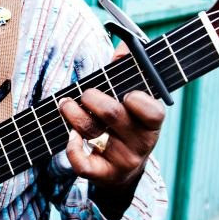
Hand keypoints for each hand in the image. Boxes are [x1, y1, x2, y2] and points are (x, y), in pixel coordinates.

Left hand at [58, 44, 164, 215]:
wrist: (124, 171)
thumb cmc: (126, 124)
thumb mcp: (132, 100)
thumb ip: (127, 70)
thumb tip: (123, 44)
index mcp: (152, 122)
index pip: (153, 112)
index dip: (138, 100)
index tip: (126, 93)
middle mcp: (140, 143)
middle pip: (113, 115)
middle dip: (92, 97)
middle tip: (85, 93)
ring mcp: (122, 161)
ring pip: (93, 133)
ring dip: (74, 113)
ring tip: (65, 104)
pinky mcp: (103, 175)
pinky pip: (83, 163)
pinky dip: (72, 148)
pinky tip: (72, 136)